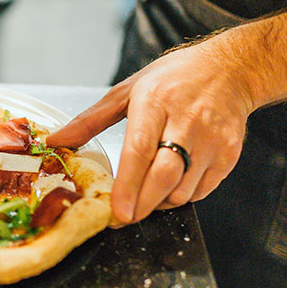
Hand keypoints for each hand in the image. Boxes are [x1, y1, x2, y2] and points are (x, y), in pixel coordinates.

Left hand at [47, 42, 252, 223]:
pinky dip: (180, 197)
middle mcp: (187, 121)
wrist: (230, 69)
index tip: (117, 211)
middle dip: (141, 204)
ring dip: (158, 202)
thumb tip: (56, 142)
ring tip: (143, 196)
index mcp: (155, 102)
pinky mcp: (229, 155)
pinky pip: (201, 191)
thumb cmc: (173, 79)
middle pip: (164, 176)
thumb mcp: (126, 91)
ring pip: (183, 190)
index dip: (127, 185)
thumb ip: (89, 121)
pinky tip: (166, 187)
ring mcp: (212, 140)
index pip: (140, 149)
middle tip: (122, 217)